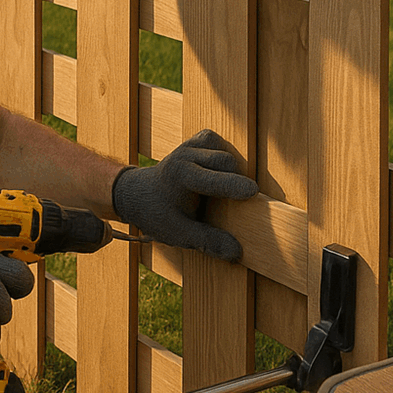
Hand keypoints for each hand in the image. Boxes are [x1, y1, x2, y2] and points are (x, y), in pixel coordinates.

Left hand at [112, 128, 257, 261]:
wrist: (139, 194)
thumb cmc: (159, 215)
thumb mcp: (179, 234)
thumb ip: (208, 241)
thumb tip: (237, 253)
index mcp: (181, 177)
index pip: (215, 180)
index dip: (236, 186)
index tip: (253, 192)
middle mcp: (185, 156)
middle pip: (226, 163)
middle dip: (235, 181)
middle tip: (229, 204)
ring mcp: (190, 145)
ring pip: (225, 152)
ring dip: (230, 170)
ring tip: (218, 189)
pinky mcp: (196, 139)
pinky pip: (218, 143)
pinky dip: (222, 156)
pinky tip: (215, 171)